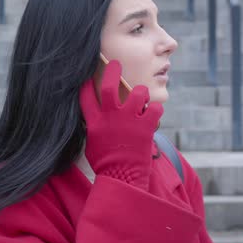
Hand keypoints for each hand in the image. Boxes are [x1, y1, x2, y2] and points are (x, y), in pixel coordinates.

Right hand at [79, 60, 162, 189]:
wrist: (122, 179)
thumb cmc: (105, 165)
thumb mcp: (92, 145)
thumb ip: (94, 129)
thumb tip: (93, 123)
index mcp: (94, 122)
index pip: (85, 96)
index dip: (85, 83)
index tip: (86, 74)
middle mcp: (110, 117)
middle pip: (108, 85)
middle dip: (112, 71)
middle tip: (116, 63)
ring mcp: (129, 120)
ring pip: (138, 93)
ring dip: (141, 93)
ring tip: (143, 98)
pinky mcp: (146, 126)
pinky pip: (156, 108)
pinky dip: (157, 109)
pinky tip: (155, 113)